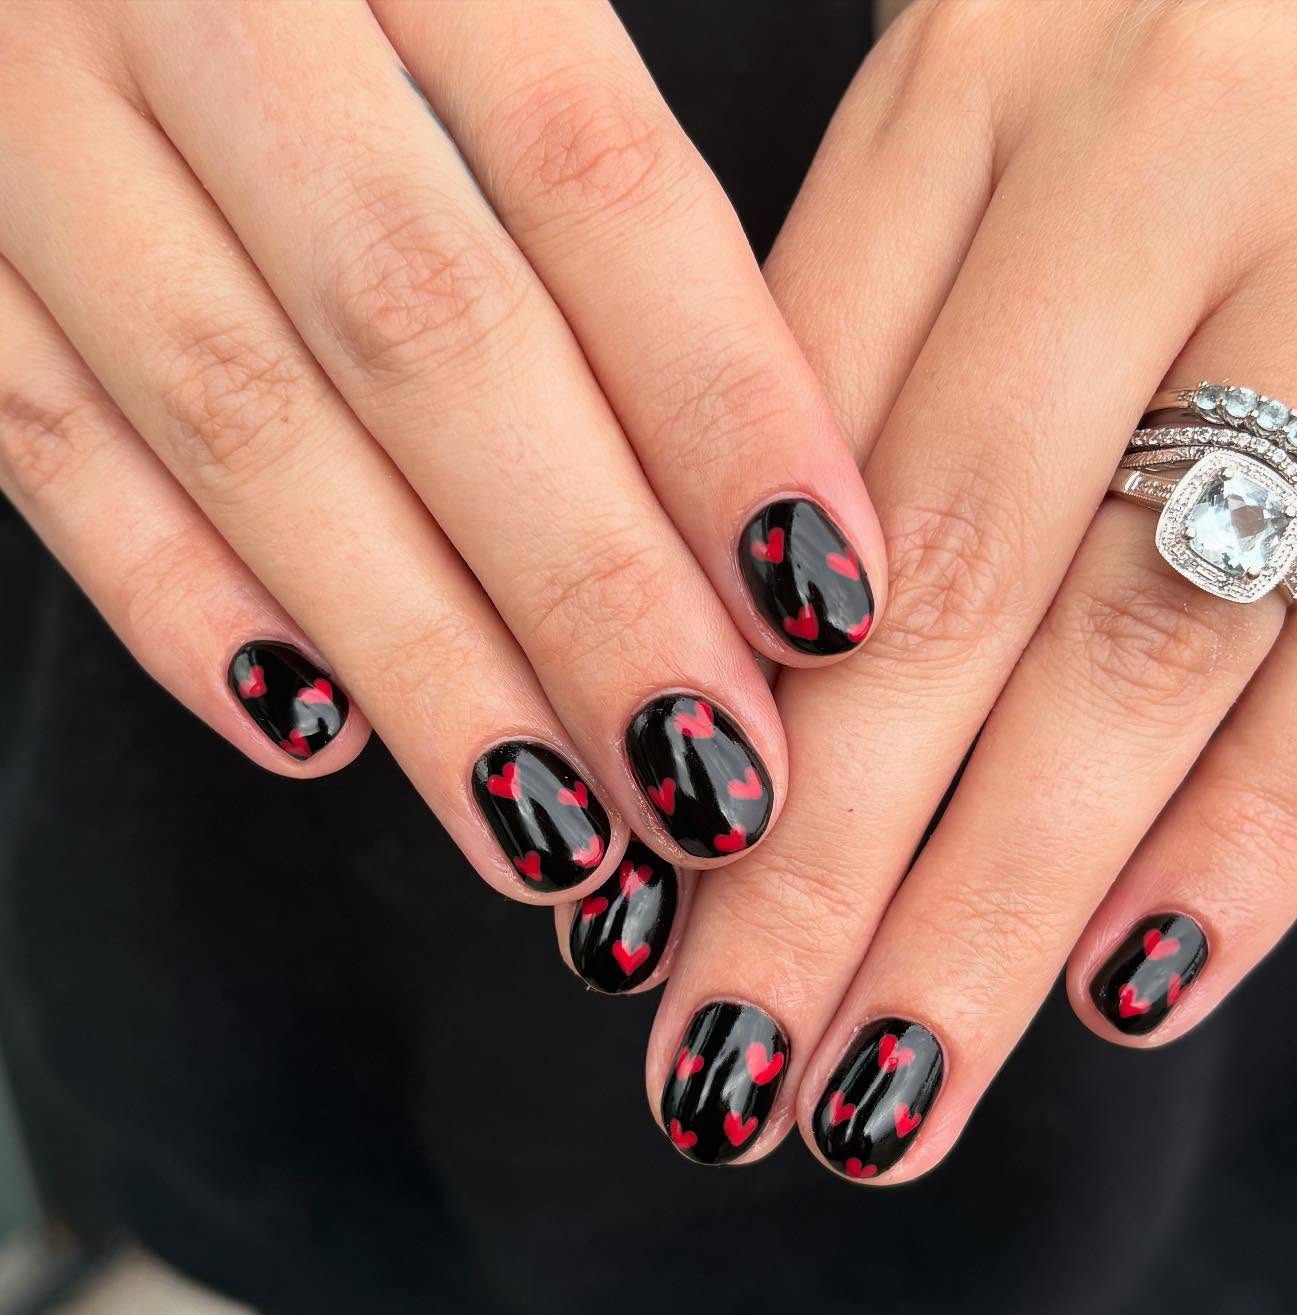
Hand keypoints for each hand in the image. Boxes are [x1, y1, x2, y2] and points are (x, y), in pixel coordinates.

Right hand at [0, 0, 885, 910]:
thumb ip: (563, 132)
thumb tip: (735, 439)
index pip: (595, 180)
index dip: (724, 404)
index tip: (826, 596)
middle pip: (433, 339)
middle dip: (588, 591)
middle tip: (712, 779)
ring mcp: (15, 113)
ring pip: (246, 429)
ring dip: (417, 656)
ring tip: (549, 828)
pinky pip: (33, 438)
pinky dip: (174, 601)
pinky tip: (308, 732)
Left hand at [615, 0, 1296, 1173]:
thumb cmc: (1179, 41)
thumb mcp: (990, 109)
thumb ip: (870, 334)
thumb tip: (740, 648)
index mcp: (976, 76)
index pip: (779, 439)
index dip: (690, 692)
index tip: (620, 894)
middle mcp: (1159, 156)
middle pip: (936, 582)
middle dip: (813, 866)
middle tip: (713, 1076)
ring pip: (1140, 647)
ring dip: (995, 906)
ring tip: (878, 1096)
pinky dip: (1252, 831)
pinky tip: (1126, 987)